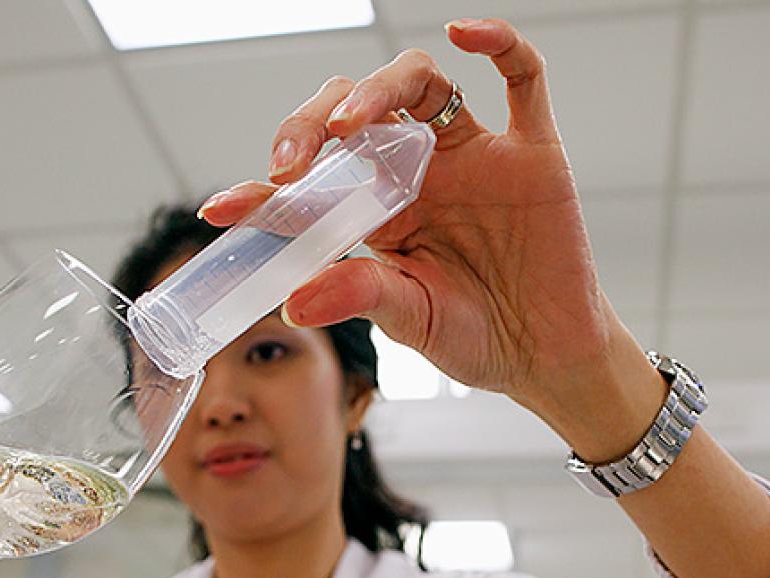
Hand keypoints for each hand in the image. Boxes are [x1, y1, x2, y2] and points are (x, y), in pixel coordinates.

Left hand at [200, 18, 621, 407]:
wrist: (547, 354)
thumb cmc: (473, 334)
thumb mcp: (408, 319)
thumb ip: (358, 297)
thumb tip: (294, 301)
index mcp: (375, 210)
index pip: (311, 182)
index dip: (262, 188)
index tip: (222, 208)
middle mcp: (416, 170)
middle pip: (354, 110)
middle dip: (311, 123)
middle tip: (290, 164)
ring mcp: (472, 154)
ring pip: (419, 82)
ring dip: (379, 89)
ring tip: (350, 123)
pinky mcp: (530, 151)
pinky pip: (522, 77)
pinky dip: (498, 43)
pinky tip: (463, 32)